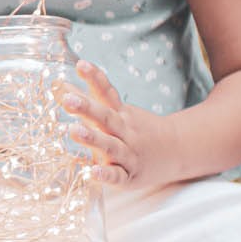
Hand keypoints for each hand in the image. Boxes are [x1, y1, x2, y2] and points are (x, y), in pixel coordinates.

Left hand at [60, 59, 161, 188]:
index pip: (107, 93)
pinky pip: (117, 176)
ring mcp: (128, 154)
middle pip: (106, 118)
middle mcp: (125, 131)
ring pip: (111, 146)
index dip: (95, 78)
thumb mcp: (117, 112)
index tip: (81, 64)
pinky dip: (106, 175)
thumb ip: (91, 100)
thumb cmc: (138, 130)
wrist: (177, 150)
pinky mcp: (129, 176)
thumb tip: (62, 85)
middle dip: (87, 108)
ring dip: (93, 139)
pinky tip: (92, 172)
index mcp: (121, 114)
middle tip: (67, 99)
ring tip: (74, 130)